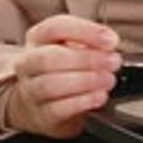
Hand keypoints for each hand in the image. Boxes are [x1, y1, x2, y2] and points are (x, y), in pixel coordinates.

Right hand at [6, 14, 121, 138]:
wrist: (38, 104)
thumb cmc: (61, 68)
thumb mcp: (72, 47)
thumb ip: (90, 42)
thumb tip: (110, 42)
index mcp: (38, 38)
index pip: (56, 27)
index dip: (85, 32)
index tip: (111, 40)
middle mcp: (28, 63)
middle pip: (49, 58)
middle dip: (86, 59)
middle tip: (113, 62)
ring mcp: (30, 91)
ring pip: (51, 85)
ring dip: (86, 81)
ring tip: (108, 80)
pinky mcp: (40, 115)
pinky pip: (57, 109)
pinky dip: (82, 102)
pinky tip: (99, 96)